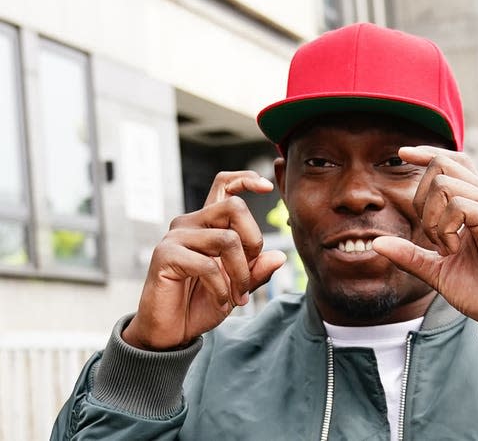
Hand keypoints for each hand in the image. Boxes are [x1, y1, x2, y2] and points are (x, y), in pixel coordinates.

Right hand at [123, 171, 286, 349]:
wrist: (171, 331)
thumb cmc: (201, 304)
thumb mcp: (237, 287)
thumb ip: (255, 271)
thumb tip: (279, 256)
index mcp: (207, 224)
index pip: (224, 185)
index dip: (246, 179)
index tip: (267, 187)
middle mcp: (190, 223)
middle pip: (234, 207)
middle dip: (254, 241)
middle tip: (251, 272)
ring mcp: (176, 237)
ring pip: (227, 239)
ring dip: (241, 273)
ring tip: (238, 296)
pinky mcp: (166, 255)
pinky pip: (208, 265)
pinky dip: (222, 288)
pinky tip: (222, 302)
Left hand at [373, 146, 477, 330]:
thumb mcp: (435, 270)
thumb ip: (409, 254)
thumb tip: (375, 243)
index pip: (454, 162)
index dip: (428, 153)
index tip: (402, 153)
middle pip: (444, 167)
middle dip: (421, 198)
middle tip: (430, 235)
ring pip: (445, 184)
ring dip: (432, 218)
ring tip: (444, 247)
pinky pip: (458, 205)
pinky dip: (445, 227)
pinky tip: (451, 249)